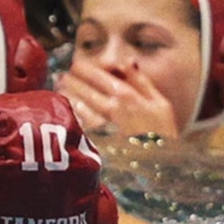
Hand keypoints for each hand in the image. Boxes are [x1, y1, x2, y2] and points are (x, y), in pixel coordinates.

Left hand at [57, 60, 181, 139]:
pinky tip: (67, 109)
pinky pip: (81, 123)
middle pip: (86, 90)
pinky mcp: (98, 139)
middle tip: (61, 75)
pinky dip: (73, 114)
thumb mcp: (160, 103)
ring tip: (60, 88)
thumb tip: (128, 61)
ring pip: (80, 104)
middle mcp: (113, 107)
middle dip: (72, 81)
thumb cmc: (163, 132)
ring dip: (69, 95)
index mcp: (128, 95)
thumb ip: (142, 82)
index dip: (85, 69)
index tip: (75, 64)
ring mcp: (104, 124)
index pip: (100, 76)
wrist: (161, 162)